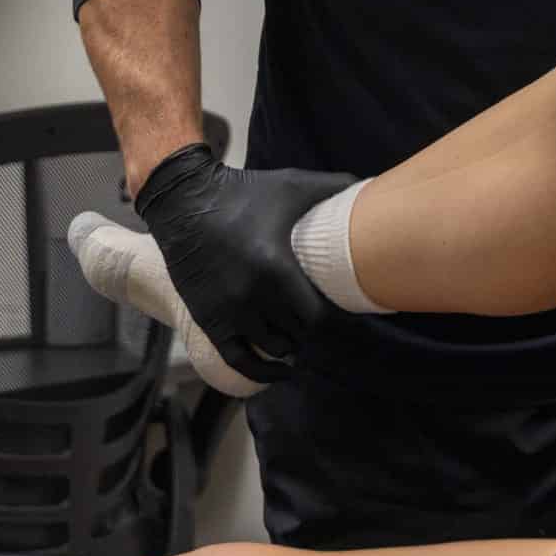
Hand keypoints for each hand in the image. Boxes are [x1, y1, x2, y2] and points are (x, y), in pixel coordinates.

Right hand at [132, 143, 349, 382]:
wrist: (183, 202)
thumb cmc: (243, 192)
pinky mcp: (209, 319)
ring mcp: (228, 312)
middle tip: (330, 325)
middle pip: (298, 334)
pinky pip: (238, 360)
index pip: (317, 316)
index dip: (336, 320)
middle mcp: (250, 297)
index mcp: (275, 268)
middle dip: (315, 331)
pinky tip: (279, 371)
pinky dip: (260, 371)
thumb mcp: (290, 185)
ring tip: (305, 336)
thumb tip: (372, 188)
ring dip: (292, 346)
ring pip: (272, 349)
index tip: (348, 315)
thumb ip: (333, 187)